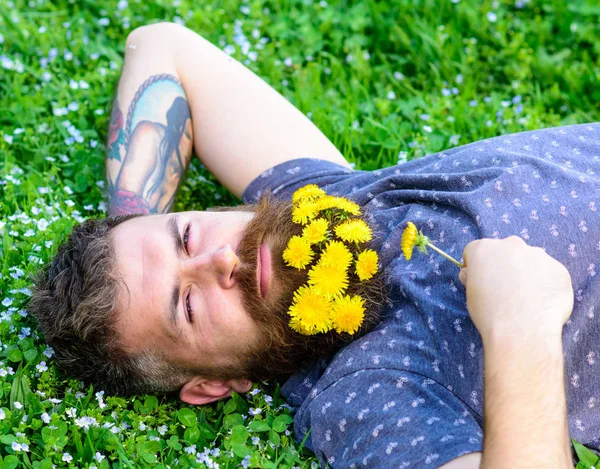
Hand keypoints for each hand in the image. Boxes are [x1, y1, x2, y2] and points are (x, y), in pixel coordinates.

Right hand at [458, 236, 573, 342]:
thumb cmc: (490, 313)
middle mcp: (511, 244)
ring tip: (527, 298)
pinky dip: (545, 284)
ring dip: (527, 272)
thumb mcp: (470, 294)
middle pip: (506, 250)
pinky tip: (541, 302)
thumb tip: (473, 274)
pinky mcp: (559, 269)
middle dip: (505, 265)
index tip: (481, 280)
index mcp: (484, 248)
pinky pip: (549, 273)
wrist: (522, 330)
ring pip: (531, 260)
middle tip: (505, 289)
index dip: (477, 266)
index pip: (475, 251)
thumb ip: (472, 277)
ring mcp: (539, 255)